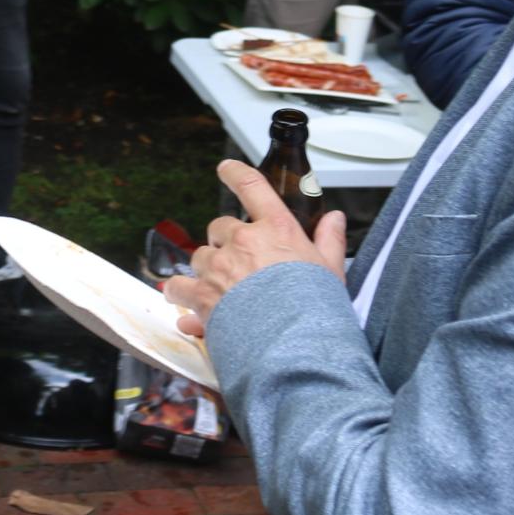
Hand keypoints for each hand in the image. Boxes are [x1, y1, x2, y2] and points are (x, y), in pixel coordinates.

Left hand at [163, 160, 346, 338]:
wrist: (294, 346)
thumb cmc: (315, 310)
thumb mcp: (332, 270)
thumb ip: (330, 240)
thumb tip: (335, 219)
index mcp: (276, 230)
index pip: (252, 187)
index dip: (235, 172)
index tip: (225, 168)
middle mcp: (243, 242)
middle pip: (220, 226)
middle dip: (225, 241)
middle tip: (238, 262)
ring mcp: (219, 268)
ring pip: (200, 256)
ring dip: (206, 269)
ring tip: (221, 290)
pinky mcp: (202, 295)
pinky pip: (178, 287)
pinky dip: (181, 294)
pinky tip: (190, 306)